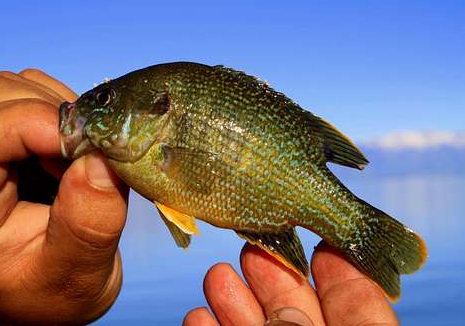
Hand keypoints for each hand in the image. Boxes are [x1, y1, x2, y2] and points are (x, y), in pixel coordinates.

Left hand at [0, 70, 127, 324]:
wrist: (47, 289)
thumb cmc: (51, 290)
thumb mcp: (73, 275)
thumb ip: (86, 226)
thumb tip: (101, 161)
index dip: (38, 126)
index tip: (92, 150)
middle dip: (50, 116)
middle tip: (88, 157)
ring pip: (10, 86)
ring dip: (59, 112)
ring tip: (79, 158)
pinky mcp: (6, 132)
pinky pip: (31, 92)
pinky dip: (64, 111)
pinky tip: (73, 150)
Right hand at [184, 241, 398, 325]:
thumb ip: (353, 311)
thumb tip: (330, 251)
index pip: (355, 306)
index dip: (338, 270)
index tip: (317, 239)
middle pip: (292, 311)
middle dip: (271, 274)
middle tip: (253, 243)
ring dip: (232, 301)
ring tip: (217, 274)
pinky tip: (198, 315)